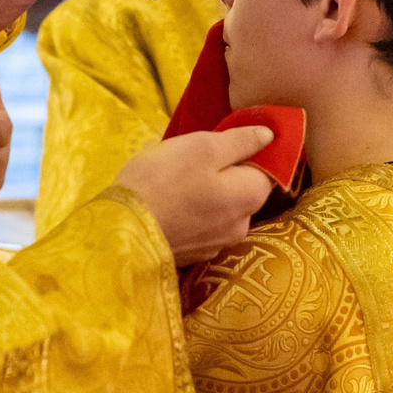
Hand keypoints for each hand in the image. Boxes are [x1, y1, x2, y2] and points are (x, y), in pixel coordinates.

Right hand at [112, 127, 278, 265]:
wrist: (122, 231)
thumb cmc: (165, 179)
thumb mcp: (204, 147)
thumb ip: (241, 141)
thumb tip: (270, 136)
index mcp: (251, 197)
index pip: (264, 170)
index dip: (242, 154)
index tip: (216, 146)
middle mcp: (242, 227)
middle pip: (242, 192)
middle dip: (223, 176)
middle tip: (189, 163)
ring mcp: (217, 245)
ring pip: (220, 210)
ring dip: (205, 196)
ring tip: (174, 184)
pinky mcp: (193, 255)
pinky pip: (201, 226)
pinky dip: (191, 215)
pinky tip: (168, 206)